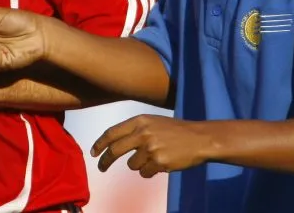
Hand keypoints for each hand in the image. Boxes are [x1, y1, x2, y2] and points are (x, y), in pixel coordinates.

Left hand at [91, 114, 212, 177]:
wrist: (200, 138)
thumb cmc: (175, 130)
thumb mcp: (153, 122)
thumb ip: (134, 130)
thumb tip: (113, 143)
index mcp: (139, 121)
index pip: (112, 133)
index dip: (100, 143)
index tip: (93, 152)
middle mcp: (142, 133)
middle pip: (115, 150)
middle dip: (105, 161)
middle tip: (101, 167)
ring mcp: (150, 148)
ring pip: (132, 165)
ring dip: (139, 165)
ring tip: (155, 158)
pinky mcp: (159, 162)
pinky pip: (144, 173)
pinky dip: (150, 171)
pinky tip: (162, 163)